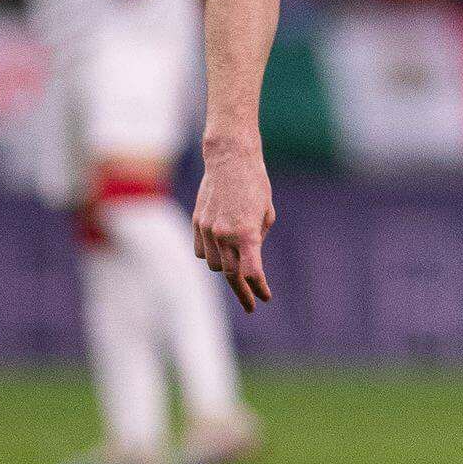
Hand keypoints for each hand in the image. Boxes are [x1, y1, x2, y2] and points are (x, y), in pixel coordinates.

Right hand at [192, 142, 277, 311]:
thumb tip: (247, 260)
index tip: (265, 298)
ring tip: (238, 272)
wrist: (230, 159)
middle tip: (250, 304)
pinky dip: (210, 255)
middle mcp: (224, 234)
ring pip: (213, 265)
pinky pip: (201, 251)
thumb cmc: (255, 185)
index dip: (259, 288)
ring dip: (225, 270)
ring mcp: (207, 229)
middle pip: (231, 275)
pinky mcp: (196, 222)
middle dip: (242, 291)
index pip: (251, 272)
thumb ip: (256, 240)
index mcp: (246, 233)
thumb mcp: (266, 214)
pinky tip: (220, 254)